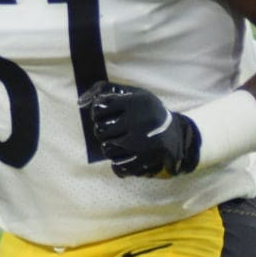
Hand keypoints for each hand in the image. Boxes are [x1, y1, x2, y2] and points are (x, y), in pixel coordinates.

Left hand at [80, 80, 199, 178]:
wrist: (176, 132)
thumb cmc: (148, 110)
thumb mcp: (133, 93)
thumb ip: (105, 90)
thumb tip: (79, 101)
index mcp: (134, 103)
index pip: (99, 110)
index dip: (97, 114)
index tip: (104, 115)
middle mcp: (137, 122)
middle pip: (101, 132)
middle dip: (102, 131)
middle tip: (111, 129)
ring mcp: (141, 143)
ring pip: (107, 150)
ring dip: (109, 146)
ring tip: (118, 141)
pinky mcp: (144, 159)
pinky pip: (118, 166)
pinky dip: (117, 163)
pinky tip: (123, 155)